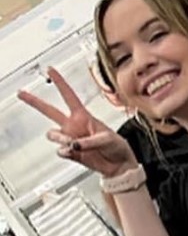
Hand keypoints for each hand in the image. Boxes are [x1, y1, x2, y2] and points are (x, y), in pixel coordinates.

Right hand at [18, 67, 136, 177]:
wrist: (119, 165)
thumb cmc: (117, 147)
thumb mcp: (107, 139)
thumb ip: (88, 141)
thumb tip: (71, 145)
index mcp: (83, 116)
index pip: (69, 96)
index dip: (60, 82)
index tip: (51, 70)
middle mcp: (73, 126)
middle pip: (49, 111)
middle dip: (34, 102)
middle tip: (21, 93)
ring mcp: (70, 139)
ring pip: (52, 134)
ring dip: (61, 138)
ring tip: (73, 143)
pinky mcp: (70, 153)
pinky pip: (60, 151)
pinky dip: (66, 152)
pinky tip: (74, 152)